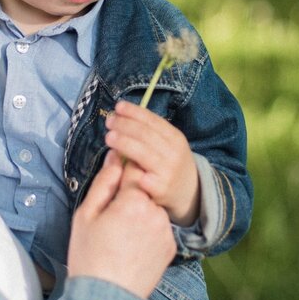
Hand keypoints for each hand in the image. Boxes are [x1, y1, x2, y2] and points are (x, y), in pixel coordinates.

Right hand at [67, 153, 174, 298]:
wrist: (107, 299)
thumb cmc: (89, 256)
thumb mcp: (86, 215)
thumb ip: (103, 182)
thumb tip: (115, 157)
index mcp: (133, 200)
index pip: (134, 167)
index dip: (123, 168)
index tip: (115, 174)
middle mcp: (156, 212)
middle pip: (144, 190)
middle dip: (130, 195)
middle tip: (111, 217)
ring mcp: (166, 231)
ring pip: (152, 209)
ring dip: (141, 213)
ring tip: (121, 235)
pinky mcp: (171, 247)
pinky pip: (158, 228)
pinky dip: (148, 231)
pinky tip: (132, 246)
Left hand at [104, 101, 199, 226]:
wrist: (190, 193)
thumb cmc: (170, 164)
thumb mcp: (168, 144)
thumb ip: (150, 132)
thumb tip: (121, 116)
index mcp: (175, 137)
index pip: (152, 120)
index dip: (134, 112)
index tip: (118, 106)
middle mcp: (174, 152)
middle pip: (145, 134)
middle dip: (124, 125)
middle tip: (109, 121)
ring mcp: (168, 171)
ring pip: (142, 153)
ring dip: (123, 143)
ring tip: (108, 137)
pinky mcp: (162, 189)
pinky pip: (144, 177)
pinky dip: (132, 170)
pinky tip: (120, 165)